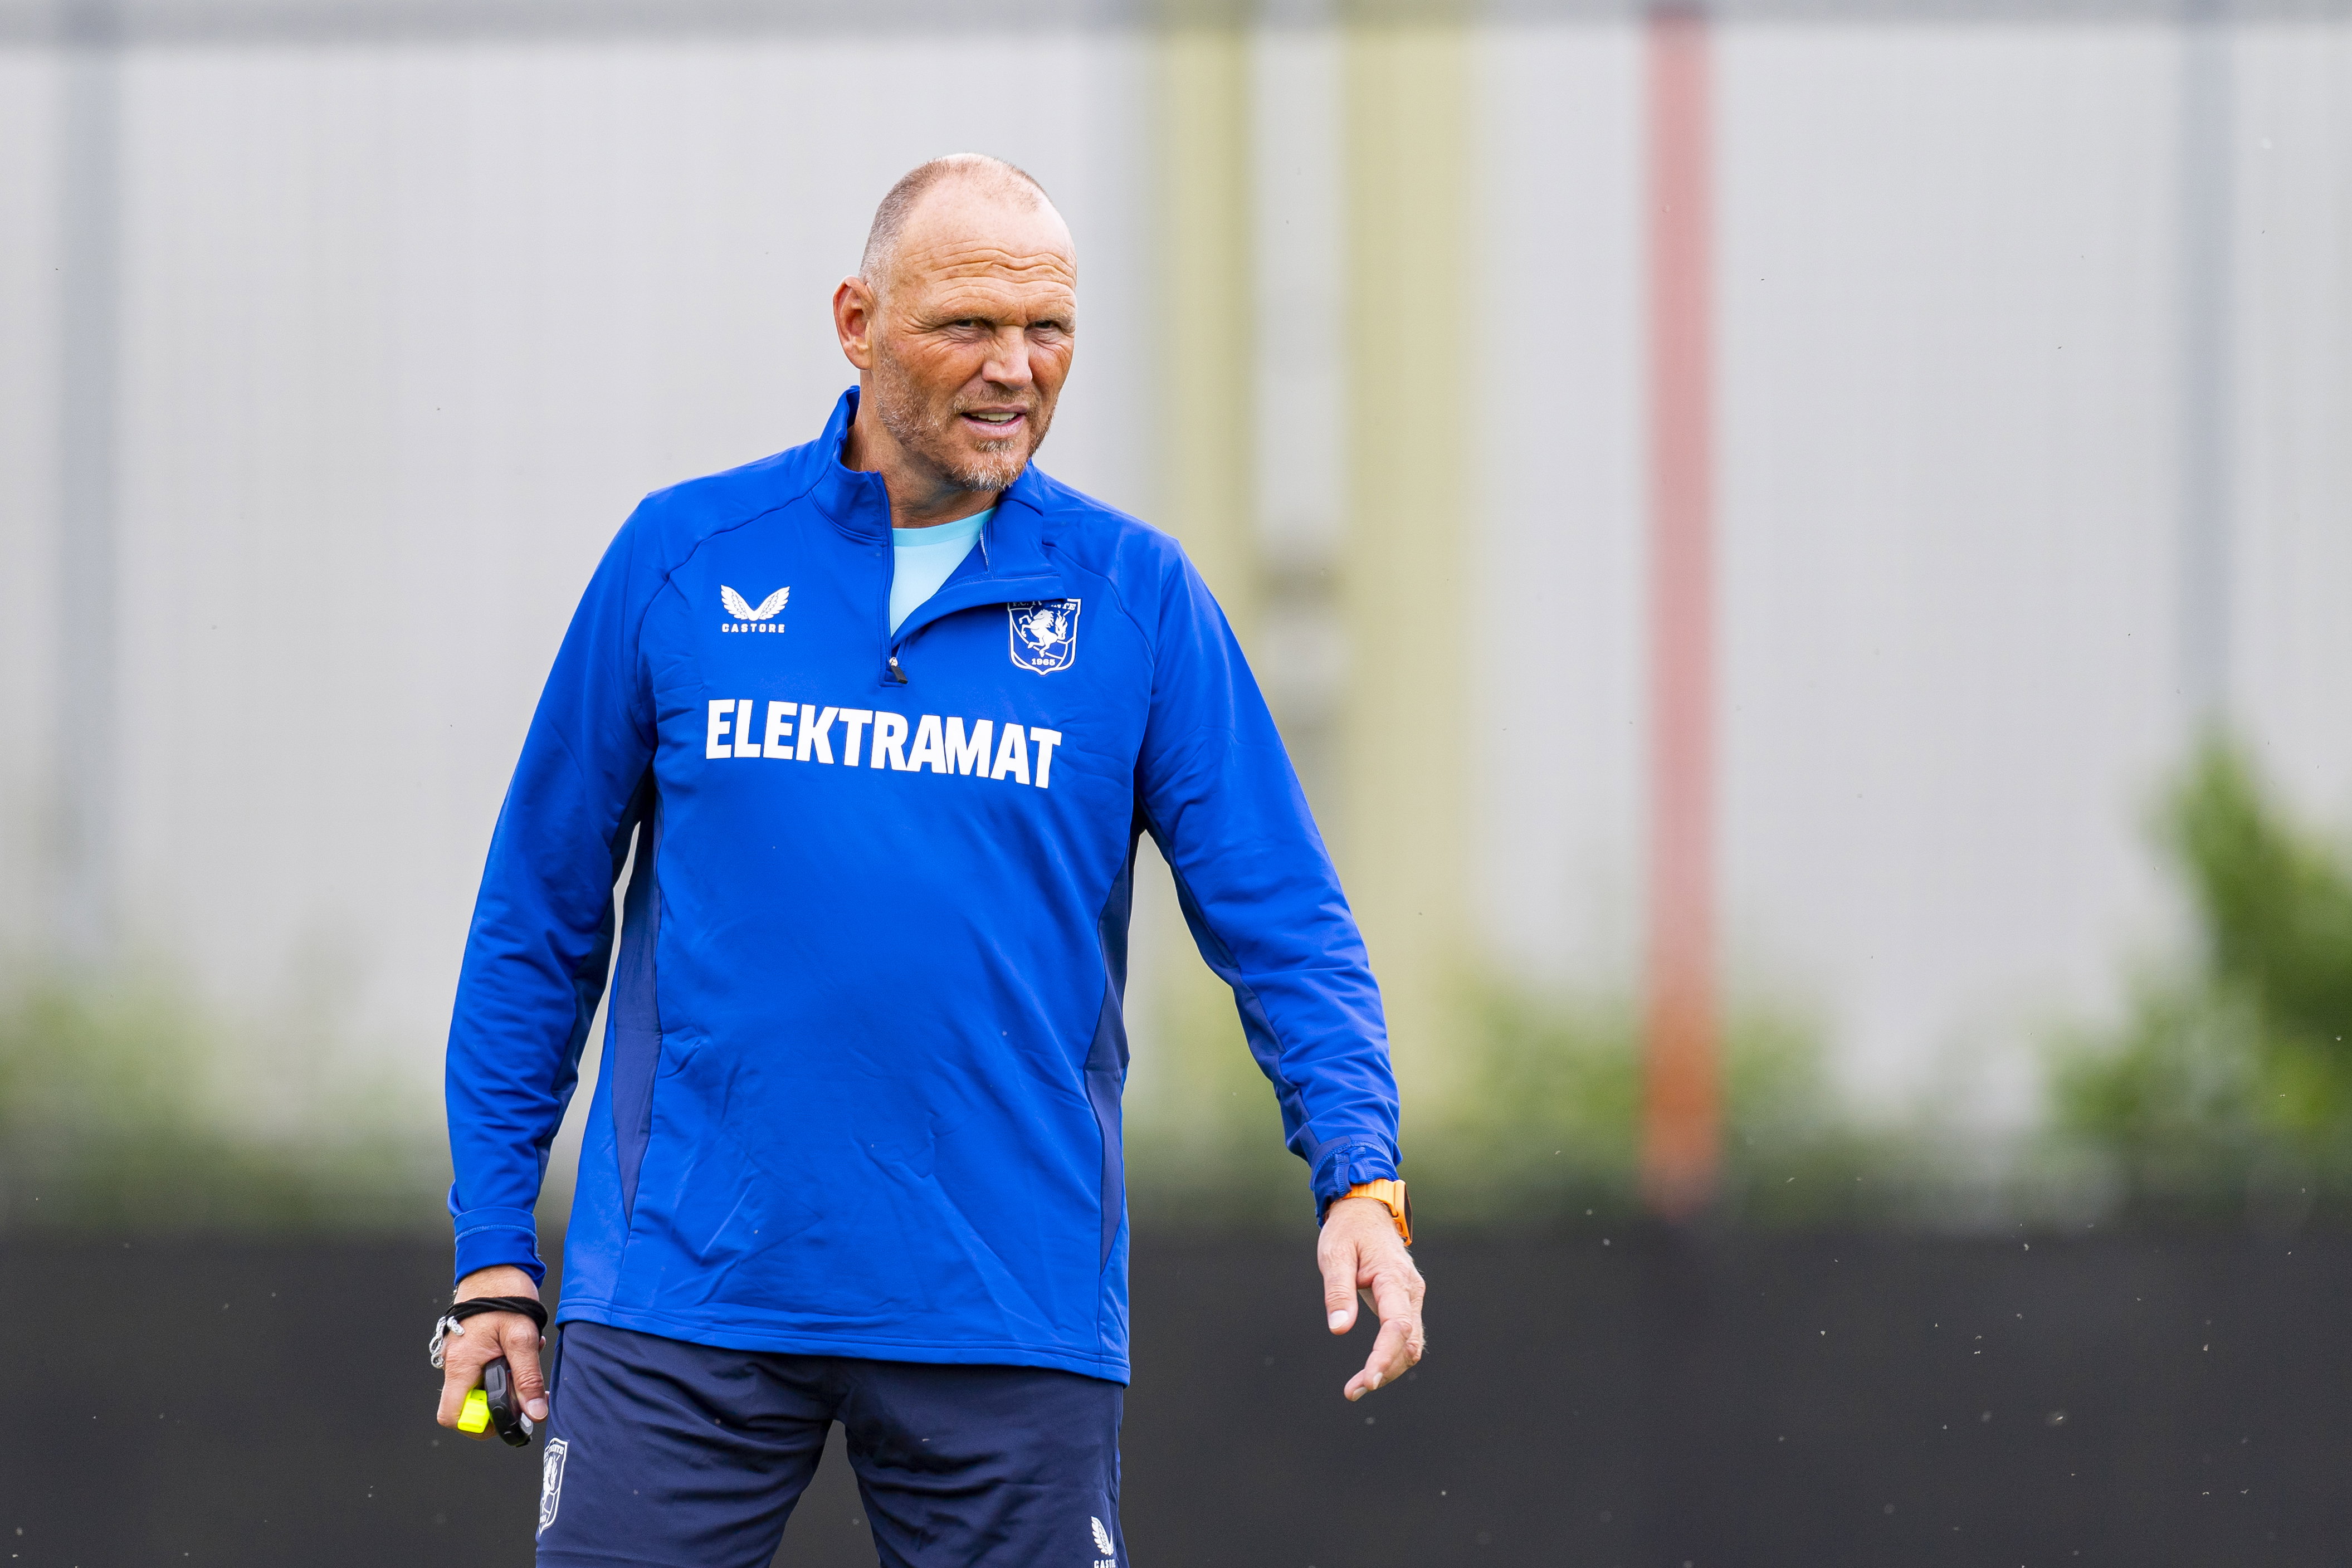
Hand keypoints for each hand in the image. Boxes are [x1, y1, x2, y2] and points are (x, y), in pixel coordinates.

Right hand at [433, 1265, 548, 1435]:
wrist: (496, 1264)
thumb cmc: (505, 1294)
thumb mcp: (522, 1337)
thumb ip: (528, 1377)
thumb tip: (535, 1413)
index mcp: (461, 1365)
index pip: (453, 1416)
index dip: (478, 1424)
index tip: (506, 1414)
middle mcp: (455, 1365)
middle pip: (470, 1406)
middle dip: (502, 1400)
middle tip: (528, 1385)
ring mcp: (462, 1357)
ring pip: (482, 1387)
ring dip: (509, 1380)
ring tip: (528, 1356)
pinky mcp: (472, 1349)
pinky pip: (486, 1370)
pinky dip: (506, 1366)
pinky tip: (522, 1348)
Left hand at [1317, 1196, 1425, 1401]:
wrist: (1365, 1211)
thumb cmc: (1347, 1231)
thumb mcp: (1334, 1254)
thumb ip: (1338, 1291)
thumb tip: (1339, 1329)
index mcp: (1393, 1277)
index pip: (1397, 1326)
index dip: (1385, 1356)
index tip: (1369, 1380)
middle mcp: (1410, 1290)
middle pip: (1408, 1342)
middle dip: (1385, 1370)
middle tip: (1353, 1391)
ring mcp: (1411, 1296)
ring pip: (1410, 1343)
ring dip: (1389, 1368)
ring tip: (1357, 1387)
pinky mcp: (1405, 1301)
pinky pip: (1405, 1335)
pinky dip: (1391, 1356)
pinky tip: (1372, 1369)